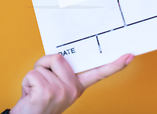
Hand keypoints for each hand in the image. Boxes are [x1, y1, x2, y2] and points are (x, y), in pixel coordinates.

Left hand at [10, 53, 134, 113]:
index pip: (98, 73)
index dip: (115, 65)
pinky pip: (33, 73)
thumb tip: (59, 56)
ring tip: (35, 90)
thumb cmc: (37, 101)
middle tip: (41, 82)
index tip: (129, 56)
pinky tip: (30, 94)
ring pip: (42, 65)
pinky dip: (26, 82)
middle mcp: (73, 89)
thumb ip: (61, 71)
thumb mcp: (54, 85)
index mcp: (77, 86)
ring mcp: (62, 91)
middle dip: (44, 65)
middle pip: (58, 57)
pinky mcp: (48, 92)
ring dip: (33, 75)